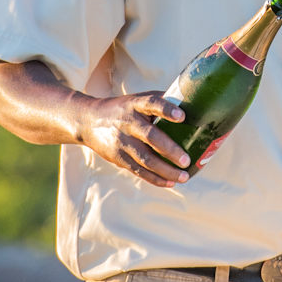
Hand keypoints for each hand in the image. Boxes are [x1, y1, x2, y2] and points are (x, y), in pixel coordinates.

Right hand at [76, 92, 193, 187]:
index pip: (152, 104)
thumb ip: (161, 100)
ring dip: (166, 170)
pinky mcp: (119, 158)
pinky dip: (155, 178)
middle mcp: (128, 123)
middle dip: (170, 150)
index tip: (182, 116)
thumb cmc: (123, 108)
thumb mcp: (137, 99)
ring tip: (184, 176)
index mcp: (135, 105)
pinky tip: (171, 182)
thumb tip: (192, 101)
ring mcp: (122, 142)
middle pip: (150, 137)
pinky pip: (139, 171)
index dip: (167, 109)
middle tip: (187, 160)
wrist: (88, 121)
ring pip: (145, 159)